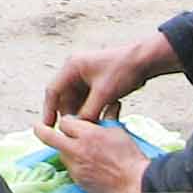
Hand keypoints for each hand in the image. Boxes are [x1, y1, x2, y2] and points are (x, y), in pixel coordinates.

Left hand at [33, 117, 152, 192]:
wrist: (134, 184)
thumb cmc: (130, 158)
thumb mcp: (119, 132)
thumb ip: (108, 118)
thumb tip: (111, 106)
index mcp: (88, 134)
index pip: (65, 122)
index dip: (67, 121)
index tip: (70, 121)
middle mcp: (78, 149)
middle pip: (49, 136)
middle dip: (41, 129)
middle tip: (37, 126)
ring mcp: (76, 166)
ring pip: (60, 153)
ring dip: (64, 149)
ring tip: (75, 148)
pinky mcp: (77, 180)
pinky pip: (69, 168)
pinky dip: (73, 163)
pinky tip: (84, 162)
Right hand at [41, 31, 178, 127]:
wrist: (143, 61)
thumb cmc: (122, 70)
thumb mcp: (104, 93)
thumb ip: (89, 111)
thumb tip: (78, 128)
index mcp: (72, 67)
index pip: (53, 90)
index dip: (49, 110)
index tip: (48, 126)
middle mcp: (75, 70)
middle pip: (64, 97)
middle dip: (68, 114)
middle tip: (70, 132)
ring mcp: (85, 76)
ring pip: (76, 100)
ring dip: (79, 113)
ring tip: (85, 129)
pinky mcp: (95, 82)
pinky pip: (86, 99)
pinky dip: (88, 110)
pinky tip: (94, 121)